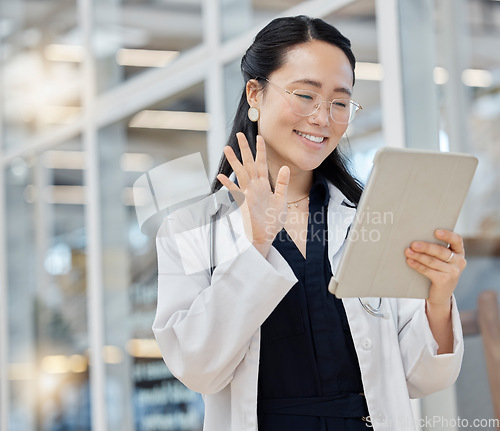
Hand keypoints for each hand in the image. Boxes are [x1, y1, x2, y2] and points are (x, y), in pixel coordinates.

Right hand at [216, 133, 289, 255]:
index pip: (261, 163)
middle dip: (244, 149)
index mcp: (264, 184)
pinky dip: (228, 184)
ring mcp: (248, 193)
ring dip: (234, 161)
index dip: (260, 150)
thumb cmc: (273, 219)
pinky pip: (235, 191)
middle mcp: (255, 186)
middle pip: (249, 163)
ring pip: (240, 173)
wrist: (267, 236)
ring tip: (227, 148)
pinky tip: (221, 176)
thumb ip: (282, 183)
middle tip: (239, 135)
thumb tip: (285, 167)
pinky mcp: (244, 203)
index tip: (259, 137)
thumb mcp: (282, 199)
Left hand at [405, 229, 466, 307]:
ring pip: (433, 261)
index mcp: (459, 252)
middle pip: (441, 251)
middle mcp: (459, 261)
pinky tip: (409, 261)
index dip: (447, 235)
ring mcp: (453, 272)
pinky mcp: (444, 281)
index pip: (457, 240)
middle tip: (413, 244)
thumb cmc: (438, 271)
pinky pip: (428, 271)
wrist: (441, 294)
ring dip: (418, 256)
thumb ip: (436, 250)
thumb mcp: (442, 260)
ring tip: (407, 251)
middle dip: (426, 247)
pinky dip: (417, 265)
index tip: (436, 231)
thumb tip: (416, 240)